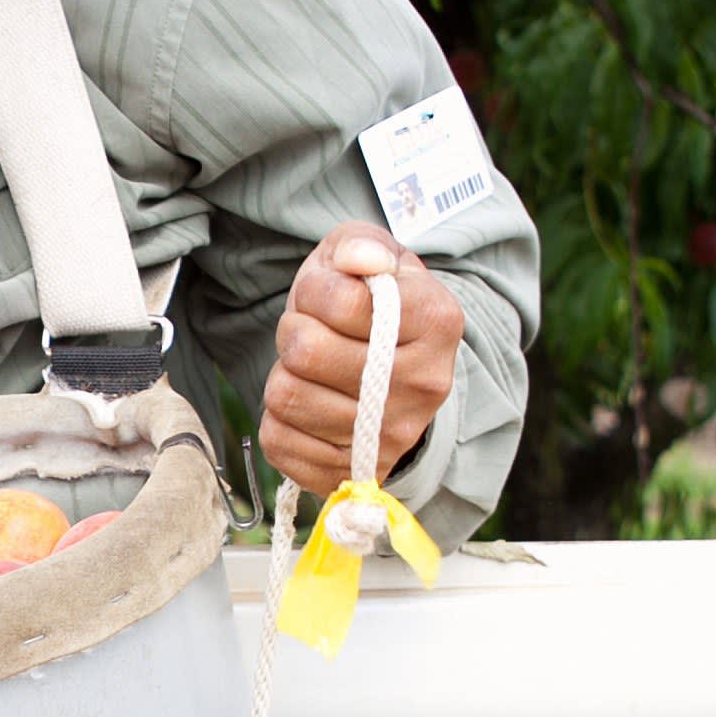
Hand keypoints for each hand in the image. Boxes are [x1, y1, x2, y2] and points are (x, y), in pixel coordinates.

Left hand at [259, 226, 463, 497]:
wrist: (399, 370)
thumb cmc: (375, 304)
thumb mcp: (373, 256)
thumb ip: (360, 245)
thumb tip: (358, 260)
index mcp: (436, 321)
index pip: (342, 304)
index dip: (313, 292)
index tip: (326, 296)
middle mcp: (425, 384)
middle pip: (306, 352)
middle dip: (293, 332)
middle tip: (312, 332)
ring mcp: (394, 436)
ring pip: (286, 397)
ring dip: (284, 374)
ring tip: (311, 369)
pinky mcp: (357, 472)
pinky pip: (279, 442)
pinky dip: (279, 419)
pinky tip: (307, 405)